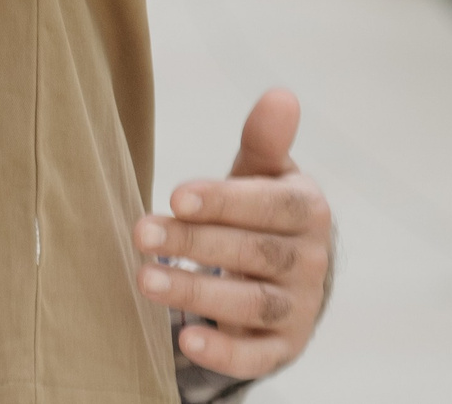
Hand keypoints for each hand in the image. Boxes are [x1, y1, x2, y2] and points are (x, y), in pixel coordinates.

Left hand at [135, 88, 334, 380]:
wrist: (287, 275)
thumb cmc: (260, 211)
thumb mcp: (263, 174)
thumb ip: (265, 141)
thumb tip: (281, 95)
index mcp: (307, 211)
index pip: (272, 206)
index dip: (226, 201)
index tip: (177, 195)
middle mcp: (310, 263)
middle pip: (254, 254)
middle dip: (195, 243)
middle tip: (141, 233)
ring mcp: (299, 309)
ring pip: (251, 303)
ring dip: (197, 294)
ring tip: (145, 279)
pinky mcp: (281, 347)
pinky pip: (257, 356)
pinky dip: (225, 353)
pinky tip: (187, 342)